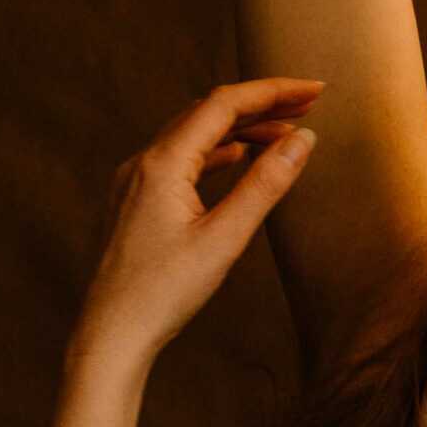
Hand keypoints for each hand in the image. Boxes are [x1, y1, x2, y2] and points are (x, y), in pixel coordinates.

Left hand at [70, 77, 325, 366]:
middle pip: (208, 113)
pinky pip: (181, 160)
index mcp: (163, 163)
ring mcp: (135, 181)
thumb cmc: (163, 293)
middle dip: (260, 105)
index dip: (272, 91)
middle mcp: (143, 162)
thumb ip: (266, 184)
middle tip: (308, 104)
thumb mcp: (225, 238)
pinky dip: (217, 151)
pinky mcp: (135, 201)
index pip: (223, 104)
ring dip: (240, 128)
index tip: (314, 90)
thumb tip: (303, 139)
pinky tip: (239, 159)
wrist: (111, 336)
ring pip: (194, 135)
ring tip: (284, 133)